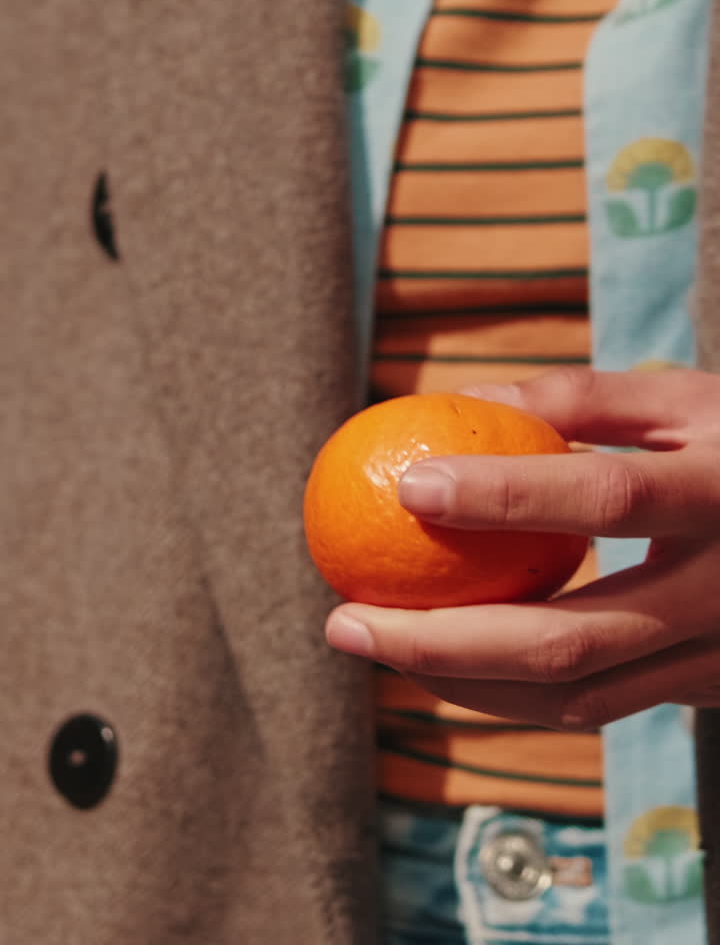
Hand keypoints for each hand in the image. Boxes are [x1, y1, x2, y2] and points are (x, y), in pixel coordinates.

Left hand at [325, 368, 719, 727]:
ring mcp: (719, 656)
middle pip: (569, 637)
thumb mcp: (688, 398)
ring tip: (369, 645)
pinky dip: (508, 694)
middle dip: (439, 640)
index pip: (604, 497)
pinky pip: (594, 707)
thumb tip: (467, 398)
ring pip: (572, 696)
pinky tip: (442, 663)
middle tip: (341, 620)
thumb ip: (587, 395)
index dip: (505, 493)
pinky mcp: (708, 690)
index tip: (407, 482)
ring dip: (457, 683)